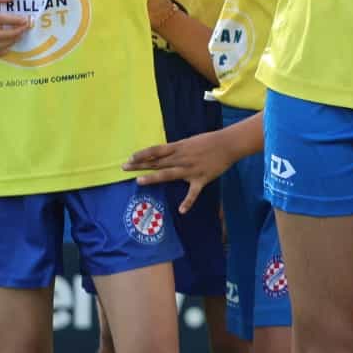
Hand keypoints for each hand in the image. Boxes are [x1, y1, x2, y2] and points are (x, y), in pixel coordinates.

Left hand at [124, 130, 240, 212]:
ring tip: (139, 182)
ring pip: (169, 174)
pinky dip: (188, 202)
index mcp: (178, 147)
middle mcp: (181, 158)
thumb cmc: (208, 141)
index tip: (129, 158)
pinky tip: (181, 211)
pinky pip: (193, 193)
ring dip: (154, 178)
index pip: (156, 150)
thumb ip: (176, 150)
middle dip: (140, 165)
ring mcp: (190, 169)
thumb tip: (162, 154)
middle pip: (157, 162)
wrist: (228, 144)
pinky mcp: (201, 179)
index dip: (142, 154)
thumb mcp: (189, 142)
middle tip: (124, 168)